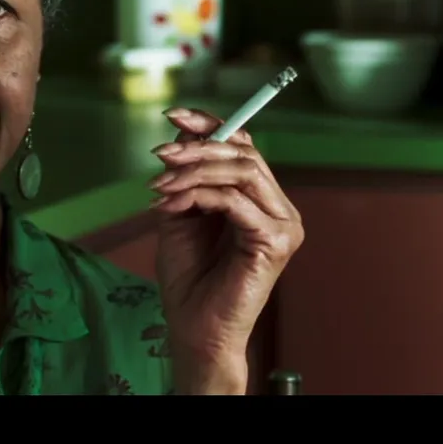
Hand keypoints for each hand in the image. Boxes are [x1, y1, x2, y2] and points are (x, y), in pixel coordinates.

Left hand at [148, 107, 304, 394]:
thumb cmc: (189, 278)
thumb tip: (178, 135)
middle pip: (245, 153)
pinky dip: (198, 195)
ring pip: (241, 172)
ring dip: (193, 171)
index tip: (174, 115)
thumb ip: (185, 177)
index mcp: (262, 200)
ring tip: (159, 185)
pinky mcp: (275, 241)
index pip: (244, 147)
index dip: (211, 124)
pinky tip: (171, 204)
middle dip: (198, 146)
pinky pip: (235, 201)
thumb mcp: (180, 213)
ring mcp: (283, 225)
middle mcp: (280, 208)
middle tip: (160, 151)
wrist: (193, 328)